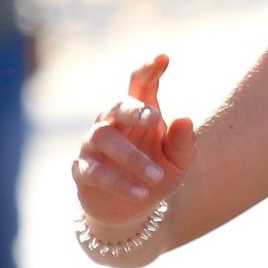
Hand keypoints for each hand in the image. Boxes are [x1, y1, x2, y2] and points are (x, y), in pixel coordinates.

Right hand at [70, 53, 197, 233]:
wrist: (133, 209)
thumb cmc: (158, 173)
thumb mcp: (179, 161)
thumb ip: (183, 141)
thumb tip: (185, 118)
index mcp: (138, 112)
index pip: (141, 84)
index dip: (149, 70)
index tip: (163, 58)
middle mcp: (112, 122)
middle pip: (116, 105)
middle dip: (133, 108)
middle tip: (155, 118)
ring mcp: (93, 145)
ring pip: (103, 138)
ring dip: (131, 157)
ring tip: (156, 177)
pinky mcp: (82, 170)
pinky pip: (95, 172)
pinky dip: (119, 182)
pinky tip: (141, 193)